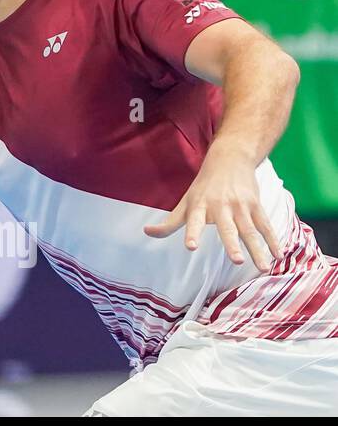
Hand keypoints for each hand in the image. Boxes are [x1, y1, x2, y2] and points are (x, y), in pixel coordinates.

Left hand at [144, 143, 280, 269]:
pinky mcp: (256, 205)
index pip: (194, 221)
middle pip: (227, 228)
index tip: (191, 246)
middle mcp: (221, 206)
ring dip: (258, 248)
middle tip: (237, 261)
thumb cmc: (203, 186)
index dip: (192, 233)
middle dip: (232, 244)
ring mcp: (240, 206)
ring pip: (250, 230)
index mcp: (200, 206)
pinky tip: (279, 255)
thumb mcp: (185, 202)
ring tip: (263, 267)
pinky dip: (273, 240)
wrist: (229, 159)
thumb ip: (169, 222)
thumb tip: (147, 232)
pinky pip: (265, 225)